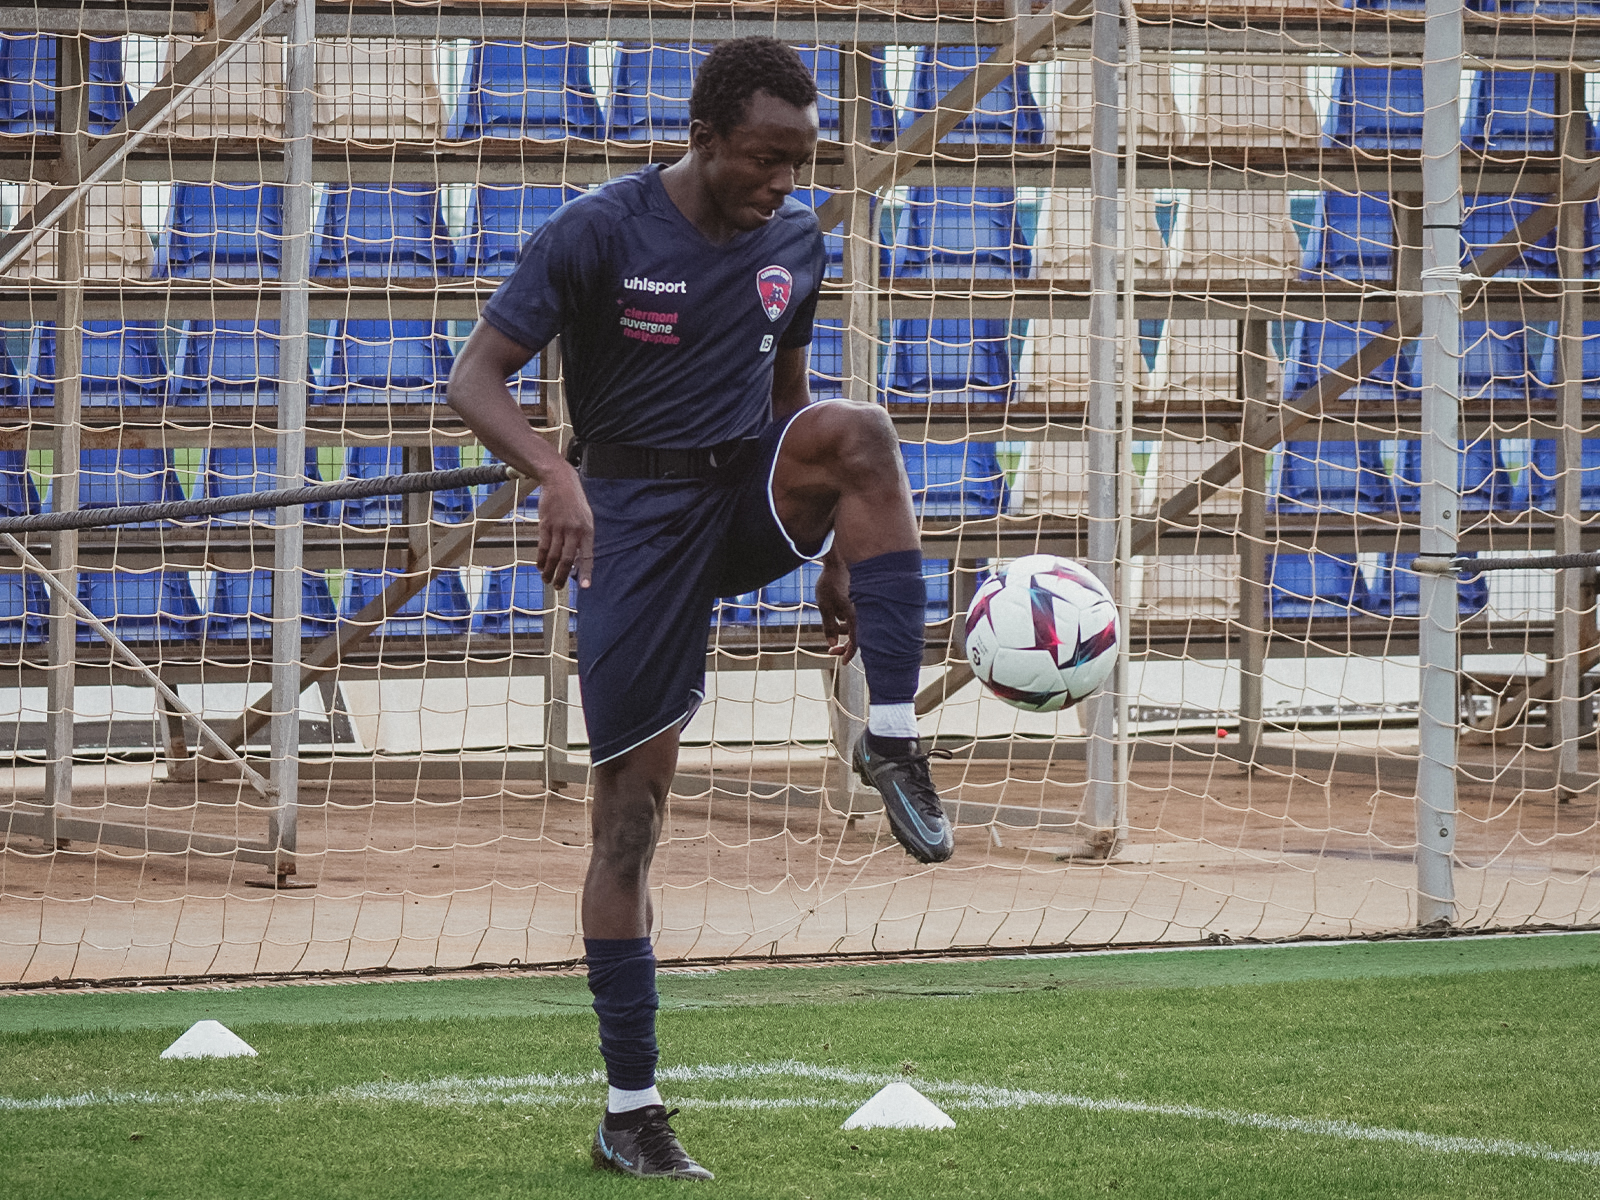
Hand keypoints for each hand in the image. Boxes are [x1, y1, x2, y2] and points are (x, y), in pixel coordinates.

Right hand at [535, 466, 593, 588]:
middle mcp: (574, 531)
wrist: (560, 482)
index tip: (586, 586)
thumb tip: (578, 559)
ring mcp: (559, 528)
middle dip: (561, 576)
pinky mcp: (545, 524)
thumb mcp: (586, 518)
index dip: (586, 572)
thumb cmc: (575, 502)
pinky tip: (540, 566)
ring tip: (546, 580)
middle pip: (567, 559)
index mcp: (587, 531)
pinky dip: (540, 559)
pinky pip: (542, 546)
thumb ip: (583, 538)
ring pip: (553, 555)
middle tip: (557, 587)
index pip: (587, 556)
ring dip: (549, 570)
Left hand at [815, 556, 854, 661]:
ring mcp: (864, 606)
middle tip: (831, 650)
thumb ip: (828, 626)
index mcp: (855, 616)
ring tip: (829, 616)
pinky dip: (846, 618)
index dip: (848, 653)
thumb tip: (831, 645)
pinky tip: (836, 608)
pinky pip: (856, 615)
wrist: (838, 560)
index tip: (843, 662)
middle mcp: (864, 612)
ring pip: (856, 625)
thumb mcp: (824, 606)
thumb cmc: (830, 582)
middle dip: (844, 643)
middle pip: (857, 636)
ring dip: (843, 628)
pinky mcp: (862, 600)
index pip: (855, 641)